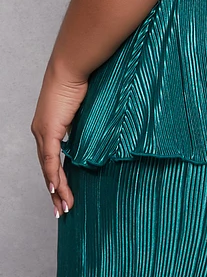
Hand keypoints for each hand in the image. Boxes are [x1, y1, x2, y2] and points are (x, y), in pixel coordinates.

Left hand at [31, 59, 87, 216]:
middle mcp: (41, 131)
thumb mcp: (83, 108)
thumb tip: (97, 134)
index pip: (50, 159)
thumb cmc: (80, 81)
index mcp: (48, 126)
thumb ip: (85, 124)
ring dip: (56, 189)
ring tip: (64, 206)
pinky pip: (51, 159)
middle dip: (55, 191)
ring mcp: (43, 132)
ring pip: (48, 168)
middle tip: (62, 209)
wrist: (71, 67)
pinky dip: (53, 175)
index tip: (62, 193)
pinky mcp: (49, 130)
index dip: (56, 177)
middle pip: (47, 168)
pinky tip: (55, 190)